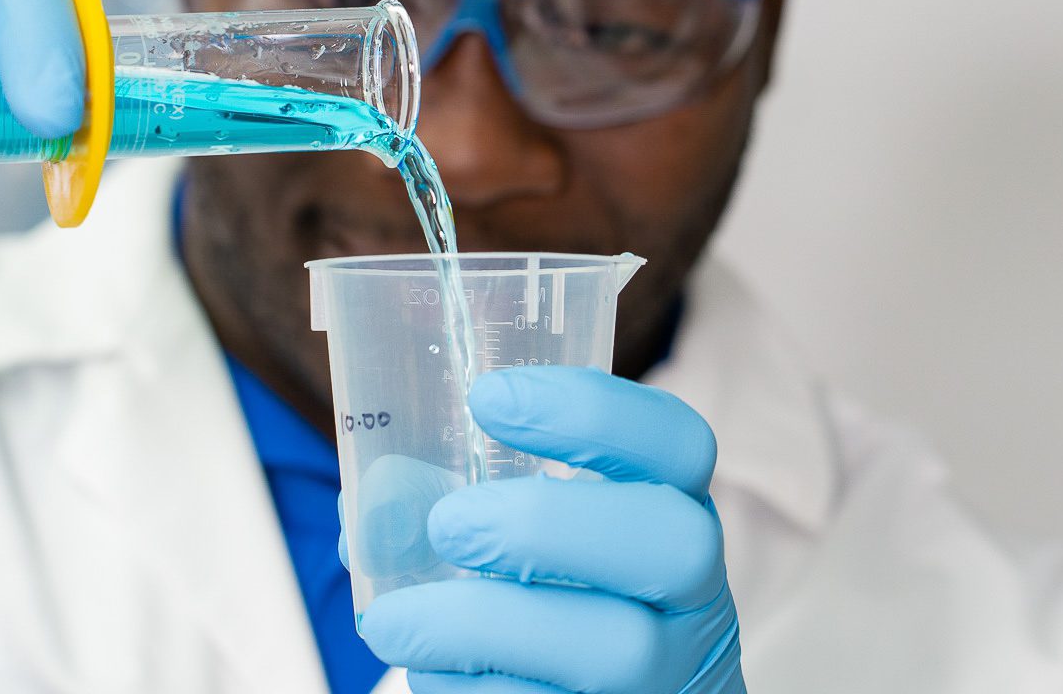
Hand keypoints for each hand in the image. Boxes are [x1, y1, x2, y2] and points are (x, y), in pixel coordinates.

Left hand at [356, 365, 743, 692]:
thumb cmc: (572, 603)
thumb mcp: (555, 537)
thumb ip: (478, 498)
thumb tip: (371, 504)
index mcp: (674, 512)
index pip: (679, 443)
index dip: (592, 411)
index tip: (487, 397)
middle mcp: (691, 593)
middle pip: (673, 543)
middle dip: (546, 523)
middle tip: (446, 523)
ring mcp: (669, 674)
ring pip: (613, 649)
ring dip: (481, 626)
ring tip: (393, 621)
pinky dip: (475, 689)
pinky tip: (429, 669)